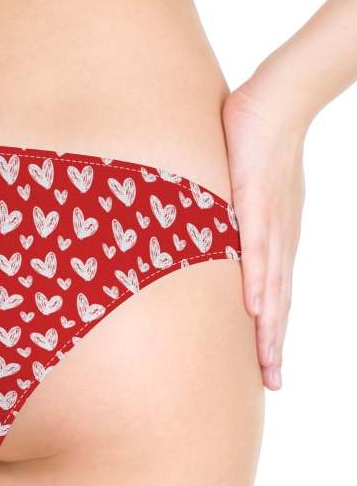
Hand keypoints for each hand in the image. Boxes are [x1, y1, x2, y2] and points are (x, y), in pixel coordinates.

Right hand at [222, 81, 306, 390]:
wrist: (281, 100)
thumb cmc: (259, 142)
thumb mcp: (243, 192)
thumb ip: (228, 218)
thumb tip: (205, 233)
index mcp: (275, 243)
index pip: (275, 298)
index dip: (271, 335)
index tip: (267, 367)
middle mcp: (278, 242)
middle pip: (279, 305)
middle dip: (274, 347)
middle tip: (273, 384)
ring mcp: (270, 226)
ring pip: (273, 288)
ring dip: (269, 329)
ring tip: (267, 363)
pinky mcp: (258, 205)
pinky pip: (257, 250)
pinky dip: (257, 282)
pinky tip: (255, 310)